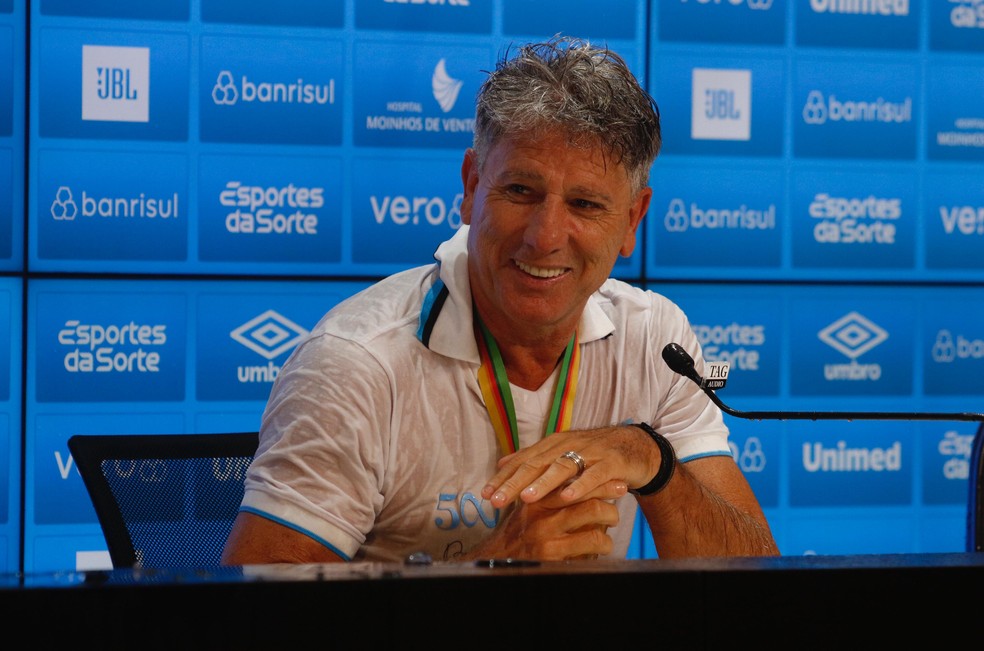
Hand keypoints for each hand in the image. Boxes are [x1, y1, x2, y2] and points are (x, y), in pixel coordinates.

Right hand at [466, 486, 620, 560]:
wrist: (498, 562)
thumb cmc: (518, 533)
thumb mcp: (527, 509)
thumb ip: (544, 493)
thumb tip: (570, 477)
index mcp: (533, 497)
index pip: (569, 479)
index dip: (593, 475)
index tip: (613, 474)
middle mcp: (539, 512)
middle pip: (583, 495)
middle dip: (607, 491)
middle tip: (622, 489)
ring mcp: (545, 533)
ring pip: (591, 517)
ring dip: (610, 516)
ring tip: (614, 519)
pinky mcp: (551, 553)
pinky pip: (590, 543)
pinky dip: (604, 543)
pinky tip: (606, 545)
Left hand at [480, 425, 657, 508]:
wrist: (635, 447)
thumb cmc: (593, 456)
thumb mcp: (561, 455)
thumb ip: (533, 460)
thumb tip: (501, 464)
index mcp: (552, 444)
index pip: (522, 461)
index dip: (503, 477)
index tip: (485, 494)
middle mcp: (567, 445)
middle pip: (536, 464)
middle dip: (514, 482)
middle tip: (496, 500)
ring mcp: (590, 453)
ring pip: (562, 468)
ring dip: (543, 483)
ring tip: (526, 498)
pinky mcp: (611, 463)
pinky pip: (594, 476)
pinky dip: (580, 486)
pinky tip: (568, 498)